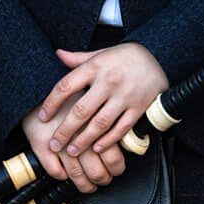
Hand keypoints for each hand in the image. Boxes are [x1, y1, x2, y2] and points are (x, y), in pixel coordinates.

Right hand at [22, 97, 124, 193]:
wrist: (38, 83)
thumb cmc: (70, 93)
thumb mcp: (95, 100)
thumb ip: (108, 120)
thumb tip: (121, 139)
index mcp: (95, 125)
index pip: (113, 158)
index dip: (116, 169)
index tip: (116, 170)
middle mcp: (78, 136)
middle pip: (96, 171)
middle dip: (102, 180)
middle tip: (103, 180)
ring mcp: (60, 142)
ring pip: (76, 175)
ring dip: (83, 184)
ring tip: (87, 185)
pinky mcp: (40, 143)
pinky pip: (53, 170)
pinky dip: (60, 176)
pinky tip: (65, 175)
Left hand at [39, 42, 170, 161]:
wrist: (160, 55)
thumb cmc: (126, 56)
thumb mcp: (101, 53)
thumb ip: (78, 58)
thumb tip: (57, 54)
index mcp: (96, 66)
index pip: (66, 85)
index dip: (52, 103)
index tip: (43, 117)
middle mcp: (108, 81)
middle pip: (81, 110)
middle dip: (65, 130)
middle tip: (54, 144)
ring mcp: (124, 96)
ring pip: (100, 123)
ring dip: (84, 140)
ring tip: (72, 150)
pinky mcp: (138, 107)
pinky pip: (121, 128)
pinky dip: (108, 141)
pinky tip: (97, 148)